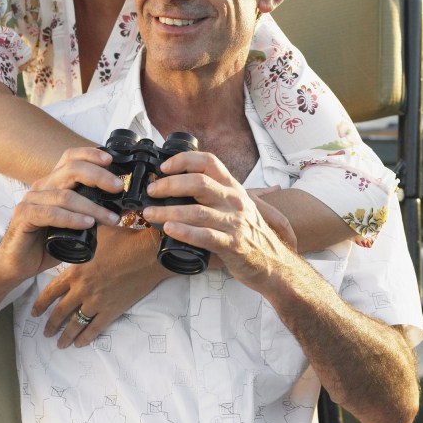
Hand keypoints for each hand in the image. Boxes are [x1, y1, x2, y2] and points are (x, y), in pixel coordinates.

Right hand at [0, 147, 123, 284]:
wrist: (18, 263)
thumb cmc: (47, 242)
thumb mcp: (75, 224)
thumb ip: (92, 212)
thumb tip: (121, 207)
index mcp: (53, 183)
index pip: (71, 158)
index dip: (90, 154)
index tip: (110, 160)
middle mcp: (42, 187)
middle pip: (72, 170)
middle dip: (99, 177)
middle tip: (118, 188)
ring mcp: (31, 200)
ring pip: (66, 196)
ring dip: (92, 207)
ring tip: (111, 218)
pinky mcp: (24, 216)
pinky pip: (51, 213)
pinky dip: (72, 218)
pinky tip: (87, 224)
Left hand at [31, 224, 171, 347]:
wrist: (149, 254)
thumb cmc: (125, 240)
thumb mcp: (98, 233)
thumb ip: (83, 235)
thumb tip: (74, 226)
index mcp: (76, 272)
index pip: (51, 291)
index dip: (41, 303)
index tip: (34, 312)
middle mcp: (82, 290)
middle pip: (60, 312)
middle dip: (51, 324)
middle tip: (45, 333)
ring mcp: (97, 302)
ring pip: (76, 323)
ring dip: (65, 335)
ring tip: (60, 344)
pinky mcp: (112, 310)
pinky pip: (95, 328)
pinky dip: (86, 337)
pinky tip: (80, 344)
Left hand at [144, 151, 294, 289]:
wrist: (272, 262)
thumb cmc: (249, 232)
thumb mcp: (237, 205)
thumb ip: (216, 193)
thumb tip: (182, 181)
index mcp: (233, 187)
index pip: (209, 162)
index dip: (184, 160)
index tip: (164, 167)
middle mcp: (235, 201)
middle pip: (199, 183)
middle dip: (170, 185)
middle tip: (151, 191)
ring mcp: (234, 222)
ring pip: (197, 211)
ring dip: (168, 212)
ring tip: (149, 214)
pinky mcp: (232, 245)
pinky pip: (205, 236)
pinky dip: (185, 232)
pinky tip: (169, 230)